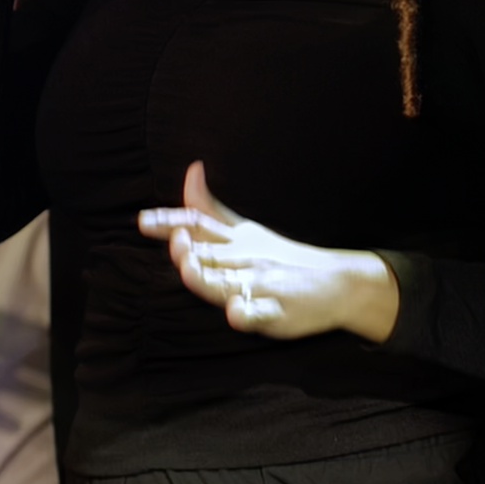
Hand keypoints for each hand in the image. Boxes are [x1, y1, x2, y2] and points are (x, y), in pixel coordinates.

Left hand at [137, 161, 399, 341]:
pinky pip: (260, 313)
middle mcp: (244, 259)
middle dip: (187, 249)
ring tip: (190, 270)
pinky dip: (247, 313)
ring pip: (228, 283)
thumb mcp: (245, 229)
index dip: (171, 222)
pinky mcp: (278, 311)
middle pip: (209, 253)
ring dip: (208, 278)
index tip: (145, 221)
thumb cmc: (281, 257)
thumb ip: (210, 207)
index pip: (199, 225)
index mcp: (235, 239)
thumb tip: (191, 169)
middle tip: (175, 241)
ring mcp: (261, 285)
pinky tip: (235, 312)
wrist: (339, 282)